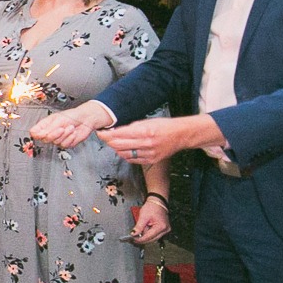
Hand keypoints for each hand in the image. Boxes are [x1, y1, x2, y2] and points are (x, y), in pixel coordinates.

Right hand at [29, 103, 113, 148]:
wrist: (86, 119)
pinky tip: (73, 132)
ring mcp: (57, 139)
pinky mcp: (66, 144)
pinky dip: (70, 138)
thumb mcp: (58, 119)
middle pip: (45, 139)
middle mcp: (50, 133)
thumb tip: (37, 134)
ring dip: (65, 134)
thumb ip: (48, 128)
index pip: (34, 133)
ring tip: (70, 127)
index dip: (37, 134)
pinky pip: (65, 145)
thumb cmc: (72, 116)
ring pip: (56, 142)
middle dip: (55, 134)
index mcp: (45, 125)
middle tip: (62, 128)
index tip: (44, 132)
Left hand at [98, 115, 221, 165]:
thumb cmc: (164, 126)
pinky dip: (126, 155)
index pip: (119, 135)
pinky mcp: (151, 160)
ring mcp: (149, 154)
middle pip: (118, 146)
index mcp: (145, 131)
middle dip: (108, 141)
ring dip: (116, 148)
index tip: (100, 133)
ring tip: (116, 142)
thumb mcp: (146, 121)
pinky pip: (132, 159)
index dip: (106, 135)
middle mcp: (146, 144)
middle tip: (105, 137)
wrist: (181, 135)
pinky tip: (126, 149)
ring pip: (123, 154)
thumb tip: (114, 131)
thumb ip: (130, 127)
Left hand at [128, 199, 170, 244]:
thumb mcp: (143, 216)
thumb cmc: (152, 207)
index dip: (140, 239)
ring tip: (137, 234)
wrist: (157, 202)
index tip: (132, 239)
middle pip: (152, 239)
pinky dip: (148, 234)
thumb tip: (133, 234)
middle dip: (142, 239)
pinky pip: (154, 235)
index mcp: (161, 227)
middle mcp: (165, 230)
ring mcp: (165, 230)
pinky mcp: (163, 230)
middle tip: (133, 238)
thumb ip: (138, 226)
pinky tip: (142, 232)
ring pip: (153, 238)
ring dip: (145, 237)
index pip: (149, 237)